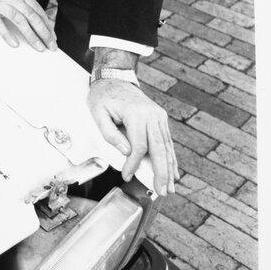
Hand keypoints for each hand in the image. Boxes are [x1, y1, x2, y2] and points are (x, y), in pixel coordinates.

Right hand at [0, 0, 56, 50]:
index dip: (47, 25)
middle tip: (52, 46)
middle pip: (33, 17)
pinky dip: (7, 34)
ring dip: (31, 36)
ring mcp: (0, 3)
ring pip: (19, 21)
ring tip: (39, 47)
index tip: (53, 37)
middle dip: (44, 33)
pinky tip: (15, 44)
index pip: (38, 11)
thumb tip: (34, 14)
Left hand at [87, 78, 177, 195]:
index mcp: (136, 114)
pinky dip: (170, 157)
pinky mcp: (160, 118)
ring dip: (169, 168)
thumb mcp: (98, 113)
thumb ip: (110, 134)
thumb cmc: (103, 96)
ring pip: (166, 147)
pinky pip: (166, 141)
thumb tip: (127, 152)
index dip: (134, 164)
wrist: (115, 78)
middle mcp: (152, 115)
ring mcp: (159, 116)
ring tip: (170, 188)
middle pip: (159, 149)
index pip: (139, 146)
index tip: (127, 176)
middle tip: (163, 191)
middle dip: (161, 172)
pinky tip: (173, 172)